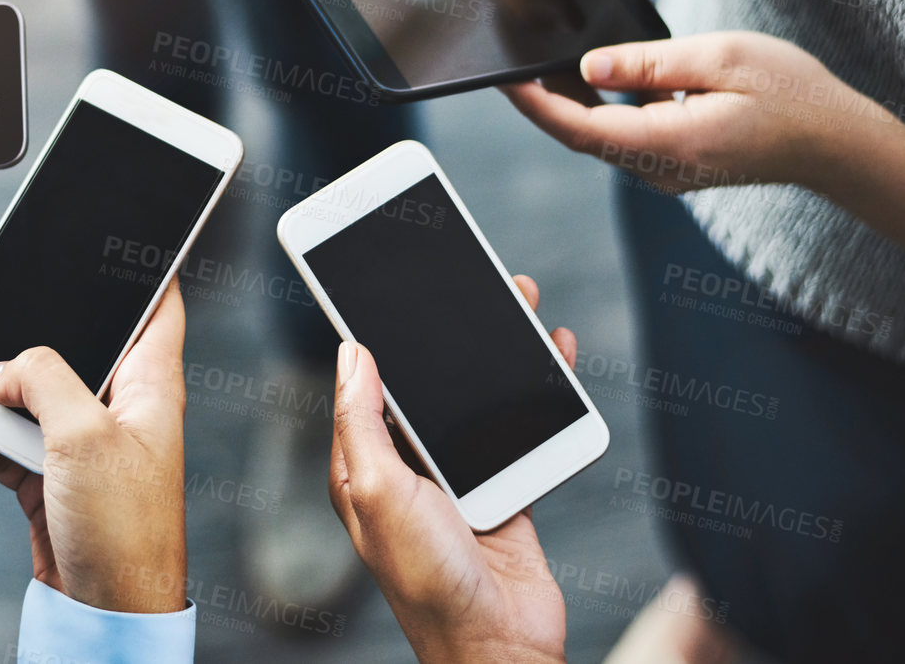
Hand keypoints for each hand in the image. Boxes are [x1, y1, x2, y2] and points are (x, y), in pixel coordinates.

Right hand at [0, 271, 188, 613]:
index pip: (151, 300)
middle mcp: (116, 400)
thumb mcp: (84, 436)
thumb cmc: (124, 531)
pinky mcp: (47, 470)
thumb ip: (42, 378)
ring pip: (16, 385)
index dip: (121, 265)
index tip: (82, 237)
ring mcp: (79, 436)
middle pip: (58, 333)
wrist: (106, 614)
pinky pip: (0, 437)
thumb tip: (2, 365)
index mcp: (148, 379)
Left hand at [332, 274, 574, 663]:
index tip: (383, 282)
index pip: (364, 382)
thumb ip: (362, 421)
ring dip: (500, 352)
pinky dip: (539, 392)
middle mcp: (406, 467)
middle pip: (428, 380)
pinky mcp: (503, 489)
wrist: (499, 646)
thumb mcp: (379, 492)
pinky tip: (554, 358)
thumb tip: (350, 352)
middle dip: (447, 329)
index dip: (373, 331)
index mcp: (364, 464)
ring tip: (520, 302)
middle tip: (471, 278)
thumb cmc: (427, 583)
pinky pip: (519, 427)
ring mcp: (456, 478)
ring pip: (477, 397)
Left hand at [504, 31, 890, 193]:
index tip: (504, 76)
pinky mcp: (676, 162)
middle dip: (543, 99)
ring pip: (601, 135)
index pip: (579, 128)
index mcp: (668, 143)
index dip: (534, 104)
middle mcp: (659, 168)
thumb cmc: (790, 92)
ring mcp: (668, 171)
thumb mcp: (720, 57)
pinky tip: (596, 70)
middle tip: (513, 55)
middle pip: (581, 134)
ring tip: (545, 55)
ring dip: (571, 101)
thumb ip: (649, 62)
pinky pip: (624, 134)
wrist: (838, 140)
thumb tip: (587, 66)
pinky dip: (603, 105)